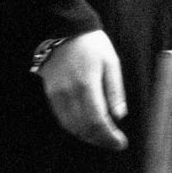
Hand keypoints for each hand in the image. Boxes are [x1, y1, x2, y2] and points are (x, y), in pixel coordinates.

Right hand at [38, 29, 127, 150]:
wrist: (64, 29)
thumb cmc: (92, 45)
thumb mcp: (111, 62)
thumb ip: (115, 90)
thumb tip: (119, 116)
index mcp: (87, 85)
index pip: (97, 121)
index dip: (109, 137)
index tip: (120, 143)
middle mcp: (69, 93)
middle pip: (84, 128)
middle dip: (100, 140)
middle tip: (113, 142)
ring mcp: (57, 94)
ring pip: (71, 127)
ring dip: (87, 136)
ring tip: (102, 137)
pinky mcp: (50, 93)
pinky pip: (62, 118)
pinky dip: (75, 128)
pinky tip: (86, 127)